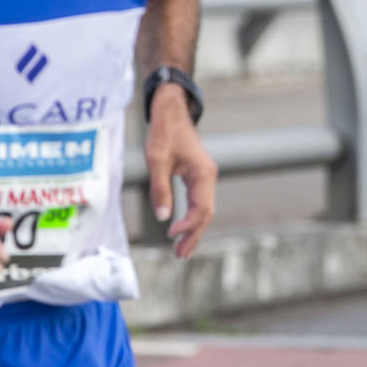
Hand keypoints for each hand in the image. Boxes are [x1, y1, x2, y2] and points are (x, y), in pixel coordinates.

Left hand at [145, 87, 217, 257]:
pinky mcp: (198, 175)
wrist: (171, 111)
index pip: (201, 208)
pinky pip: (200, 201)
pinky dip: (192, 217)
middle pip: (206, 213)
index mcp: (203, 174)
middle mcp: (208, 177)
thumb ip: (160, 189)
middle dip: (194, 235)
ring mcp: (205, 176)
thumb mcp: (157, 161)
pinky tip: (183, 228)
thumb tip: (164, 217)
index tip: (170, 235)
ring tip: (181, 248)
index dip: (187, 225)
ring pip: (204, 209)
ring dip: (194, 229)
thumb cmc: (164, 133)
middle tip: (180, 255)